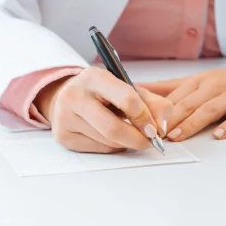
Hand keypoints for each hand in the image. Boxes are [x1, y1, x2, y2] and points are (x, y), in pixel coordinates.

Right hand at [36, 68, 172, 153]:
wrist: (67, 97)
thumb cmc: (103, 93)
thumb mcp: (128, 88)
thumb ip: (153, 103)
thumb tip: (162, 127)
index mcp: (94, 76)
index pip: (126, 99)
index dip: (145, 117)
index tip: (155, 129)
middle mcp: (75, 95)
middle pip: (113, 128)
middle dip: (137, 139)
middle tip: (149, 142)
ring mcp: (65, 117)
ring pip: (107, 141)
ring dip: (126, 143)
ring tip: (129, 134)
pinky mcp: (63, 136)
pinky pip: (98, 149)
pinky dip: (113, 147)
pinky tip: (112, 137)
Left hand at [143, 58, 225, 141]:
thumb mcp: (198, 80)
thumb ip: (169, 87)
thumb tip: (138, 88)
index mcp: (198, 82)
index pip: (174, 97)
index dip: (156, 111)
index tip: (141, 123)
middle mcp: (213, 87)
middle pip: (188, 103)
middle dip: (169, 120)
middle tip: (153, 134)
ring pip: (209, 109)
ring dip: (192, 123)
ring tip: (177, 136)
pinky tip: (219, 134)